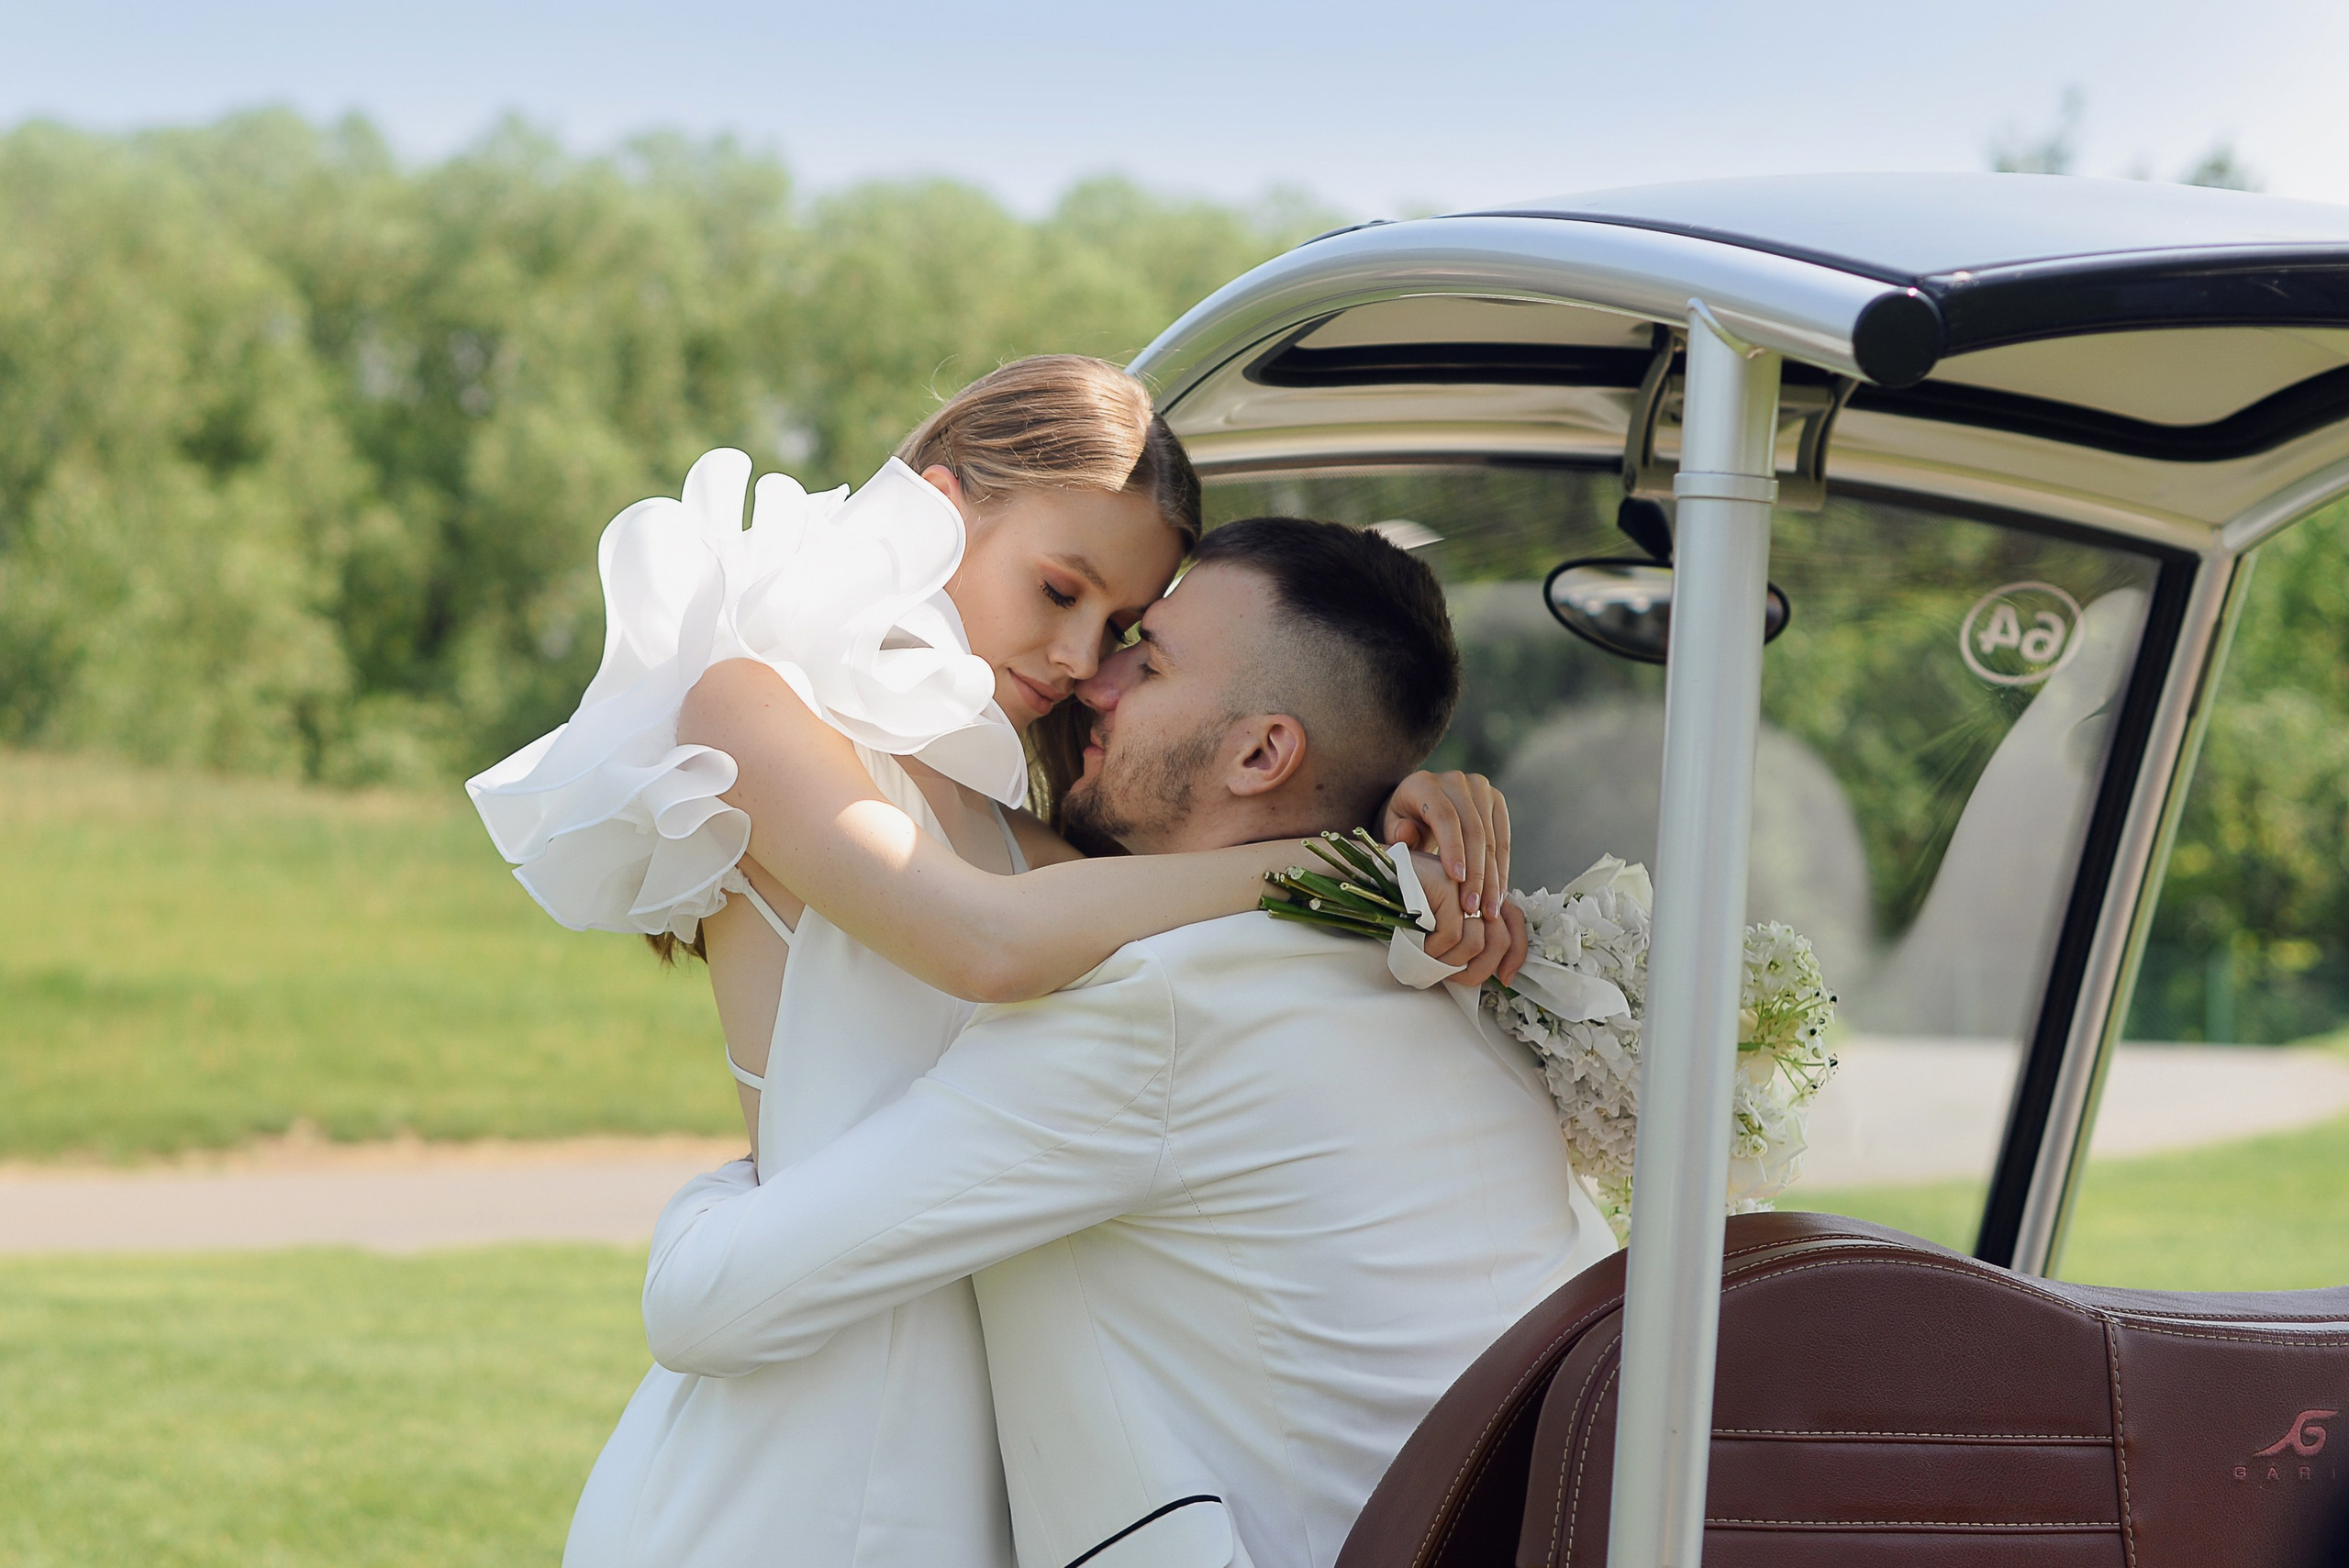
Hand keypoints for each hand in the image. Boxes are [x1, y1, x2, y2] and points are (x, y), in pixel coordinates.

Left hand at [1381, 770, 1509, 929]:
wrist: (1420, 807)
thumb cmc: (1403, 823)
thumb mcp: (1392, 828)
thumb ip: (1396, 834)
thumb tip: (1406, 834)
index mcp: (1424, 784)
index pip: (1445, 817)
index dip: (1453, 848)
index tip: (1457, 879)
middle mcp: (1456, 780)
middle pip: (1473, 831)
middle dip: (1476, 874)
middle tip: (1473, 907)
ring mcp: (1480, 789)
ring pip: (1492, 839)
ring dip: (1492, 878)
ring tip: (1488, 910)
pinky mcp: (1496, 801)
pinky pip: (1503, 840)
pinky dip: (1501, 870)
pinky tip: (1498, 895)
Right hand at [1412, 854, 1528, 989]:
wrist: (1374, 878)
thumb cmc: (1408, 906)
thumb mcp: (1445, 926)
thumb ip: (1471, 938)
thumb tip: (1497, 972)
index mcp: (1483, 893)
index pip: (1516, 924)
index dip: (1516, 955)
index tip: (1506, 979)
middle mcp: (1478, 887)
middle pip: (1500, 940)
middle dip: (1480, 969)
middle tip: (1453, 976)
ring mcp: (1463, 886)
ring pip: (1475, 943)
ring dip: (1450, 962)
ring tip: (1429, 956)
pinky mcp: (1446, 887)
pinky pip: (1451, 934)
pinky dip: (1434, 949)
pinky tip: (1419, 941)